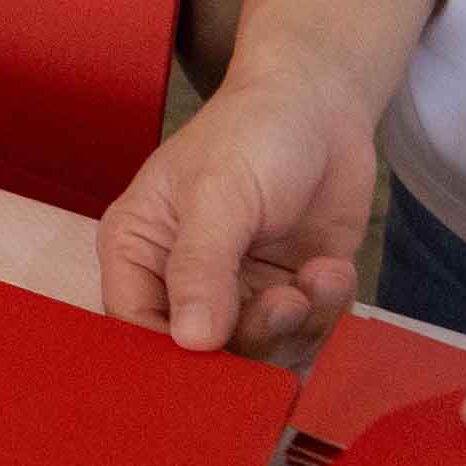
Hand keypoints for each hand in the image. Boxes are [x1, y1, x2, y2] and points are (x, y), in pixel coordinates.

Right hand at [95, 63, 376, 365]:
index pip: (134, 326)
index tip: (215, 360)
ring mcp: (239, 292)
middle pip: (202, 354)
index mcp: (139, 250)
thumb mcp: (218, 194)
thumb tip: (191, 342)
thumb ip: (201, 268)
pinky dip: (326, 314)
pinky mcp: (290, 296)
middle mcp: (183, 281)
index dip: (168, 357)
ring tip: (320, 275)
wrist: (321, 105)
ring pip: (260, 354)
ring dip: (298, 326)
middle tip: (284, 304)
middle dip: (251, 342)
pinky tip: (332, 268)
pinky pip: (306, 337)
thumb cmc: (252, 133)